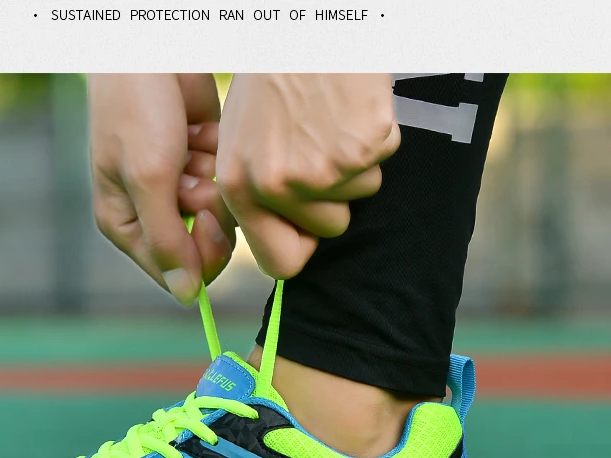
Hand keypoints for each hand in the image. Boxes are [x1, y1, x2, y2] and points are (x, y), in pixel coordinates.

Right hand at [88, 74, 235, 304]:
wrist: (150, 52)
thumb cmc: (135, 111)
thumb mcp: (147, 178)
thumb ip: (168, 240)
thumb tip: (187, 298)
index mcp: (125, 225)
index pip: (173, 270)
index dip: (198, 253)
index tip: (205, 219)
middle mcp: (152, 214)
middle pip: (203, 246)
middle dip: (206, 210)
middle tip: (196, 176)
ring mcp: (179, 190)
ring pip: (219, 215)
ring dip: (212, 180)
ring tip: (191, 147)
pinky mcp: (202, 166)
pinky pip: (226, 184)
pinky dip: (218, 158)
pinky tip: (199, 132)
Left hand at [217, 74, 399, 278]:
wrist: (306, 28)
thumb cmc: (272, 81)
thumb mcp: (241, 141)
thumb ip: (256, 196)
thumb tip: (283, 246)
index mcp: (240, 187)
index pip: (281, 263)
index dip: (302, 246)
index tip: (307, 228)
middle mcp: (277, 186)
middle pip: (329, 230)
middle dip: (334, 198)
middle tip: (318, 147)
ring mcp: (321, 170)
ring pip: (360, 197)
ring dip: (354, 166)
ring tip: (330, 121)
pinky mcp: (362, 149)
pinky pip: (382, 163)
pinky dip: (374, 138)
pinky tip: (350, 108)